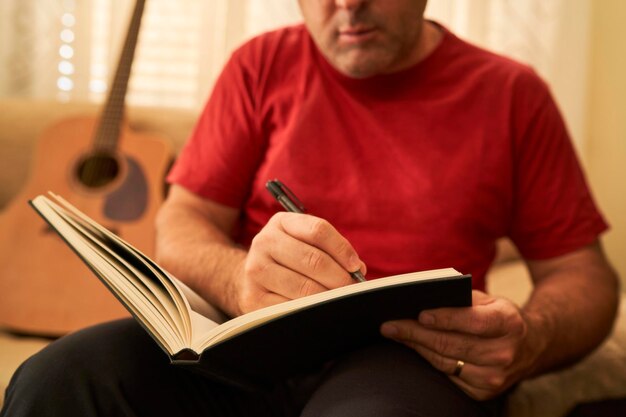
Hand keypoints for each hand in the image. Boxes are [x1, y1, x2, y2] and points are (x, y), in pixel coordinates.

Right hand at [234, 212, 365, 314]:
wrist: (249, 278)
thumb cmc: (288, 260)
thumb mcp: (303, 242)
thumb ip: (330, 249)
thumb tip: (357, 269)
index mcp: (281, 223)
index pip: (318, 231)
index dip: (342, 249)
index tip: (355, 266)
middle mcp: (264, 242)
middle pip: (314, 260)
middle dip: (340, 278)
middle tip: (351, 289)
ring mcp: (257, 270)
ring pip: (305, 287)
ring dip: (328, 296)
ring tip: (338, 300)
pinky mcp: (253, 298)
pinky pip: (292, 307)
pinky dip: (311, 311)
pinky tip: (318, 310)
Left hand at [380, 290, 541, 399]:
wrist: (530, 346)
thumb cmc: (499, 317)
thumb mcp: (490, 300)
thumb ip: (462, 298)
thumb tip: (423, 297)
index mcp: (508, 323)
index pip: (473, 322)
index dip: (445, 318)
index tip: (419, 314)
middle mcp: (504, 352)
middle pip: (451, 344)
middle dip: (416, 333)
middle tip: (390, 325)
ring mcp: (495, 377)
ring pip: (444, 361)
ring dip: (415, 346)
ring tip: (394, 334)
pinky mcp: (483, 392)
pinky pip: (446, 375)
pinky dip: (427, 360)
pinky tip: (413, 348)